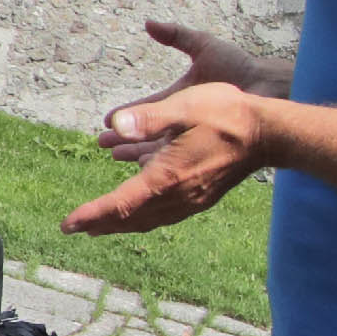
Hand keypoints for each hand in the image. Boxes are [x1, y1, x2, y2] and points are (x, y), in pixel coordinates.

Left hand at [69, 80, 266, 234]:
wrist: (269, 133)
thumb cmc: (227, 114)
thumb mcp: (185, 106)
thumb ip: (149, 118)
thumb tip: (115, 124)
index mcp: (167, 177)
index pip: (120, 204)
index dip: (91, 214)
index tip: (67, 224)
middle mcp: (178, 196)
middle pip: (131, 218)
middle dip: (100, 223)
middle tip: (74, 228)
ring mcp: (192, 200)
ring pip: (148, 218)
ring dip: (121, 222)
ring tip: (98, 224)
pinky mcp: (202, 196)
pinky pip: (165, 213)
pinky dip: (143, 214)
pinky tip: (138, 207)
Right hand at [97, 19, 277, 155]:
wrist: (269, 88)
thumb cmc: (240, 66)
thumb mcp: (204, 47)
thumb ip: (177, 35)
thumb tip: (148, 23)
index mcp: (179, 97)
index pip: (146, 107)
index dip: (127, 113)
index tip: (106, 121)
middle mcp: (184, 117)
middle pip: (147, 130)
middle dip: (125, 136)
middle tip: (104, 144)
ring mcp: (195, 133)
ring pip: (159, 147)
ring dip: (138, 152)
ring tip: (120, 157)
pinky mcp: (206, 147)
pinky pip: (177, 159)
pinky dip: (161, 164)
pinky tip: (148, 170)